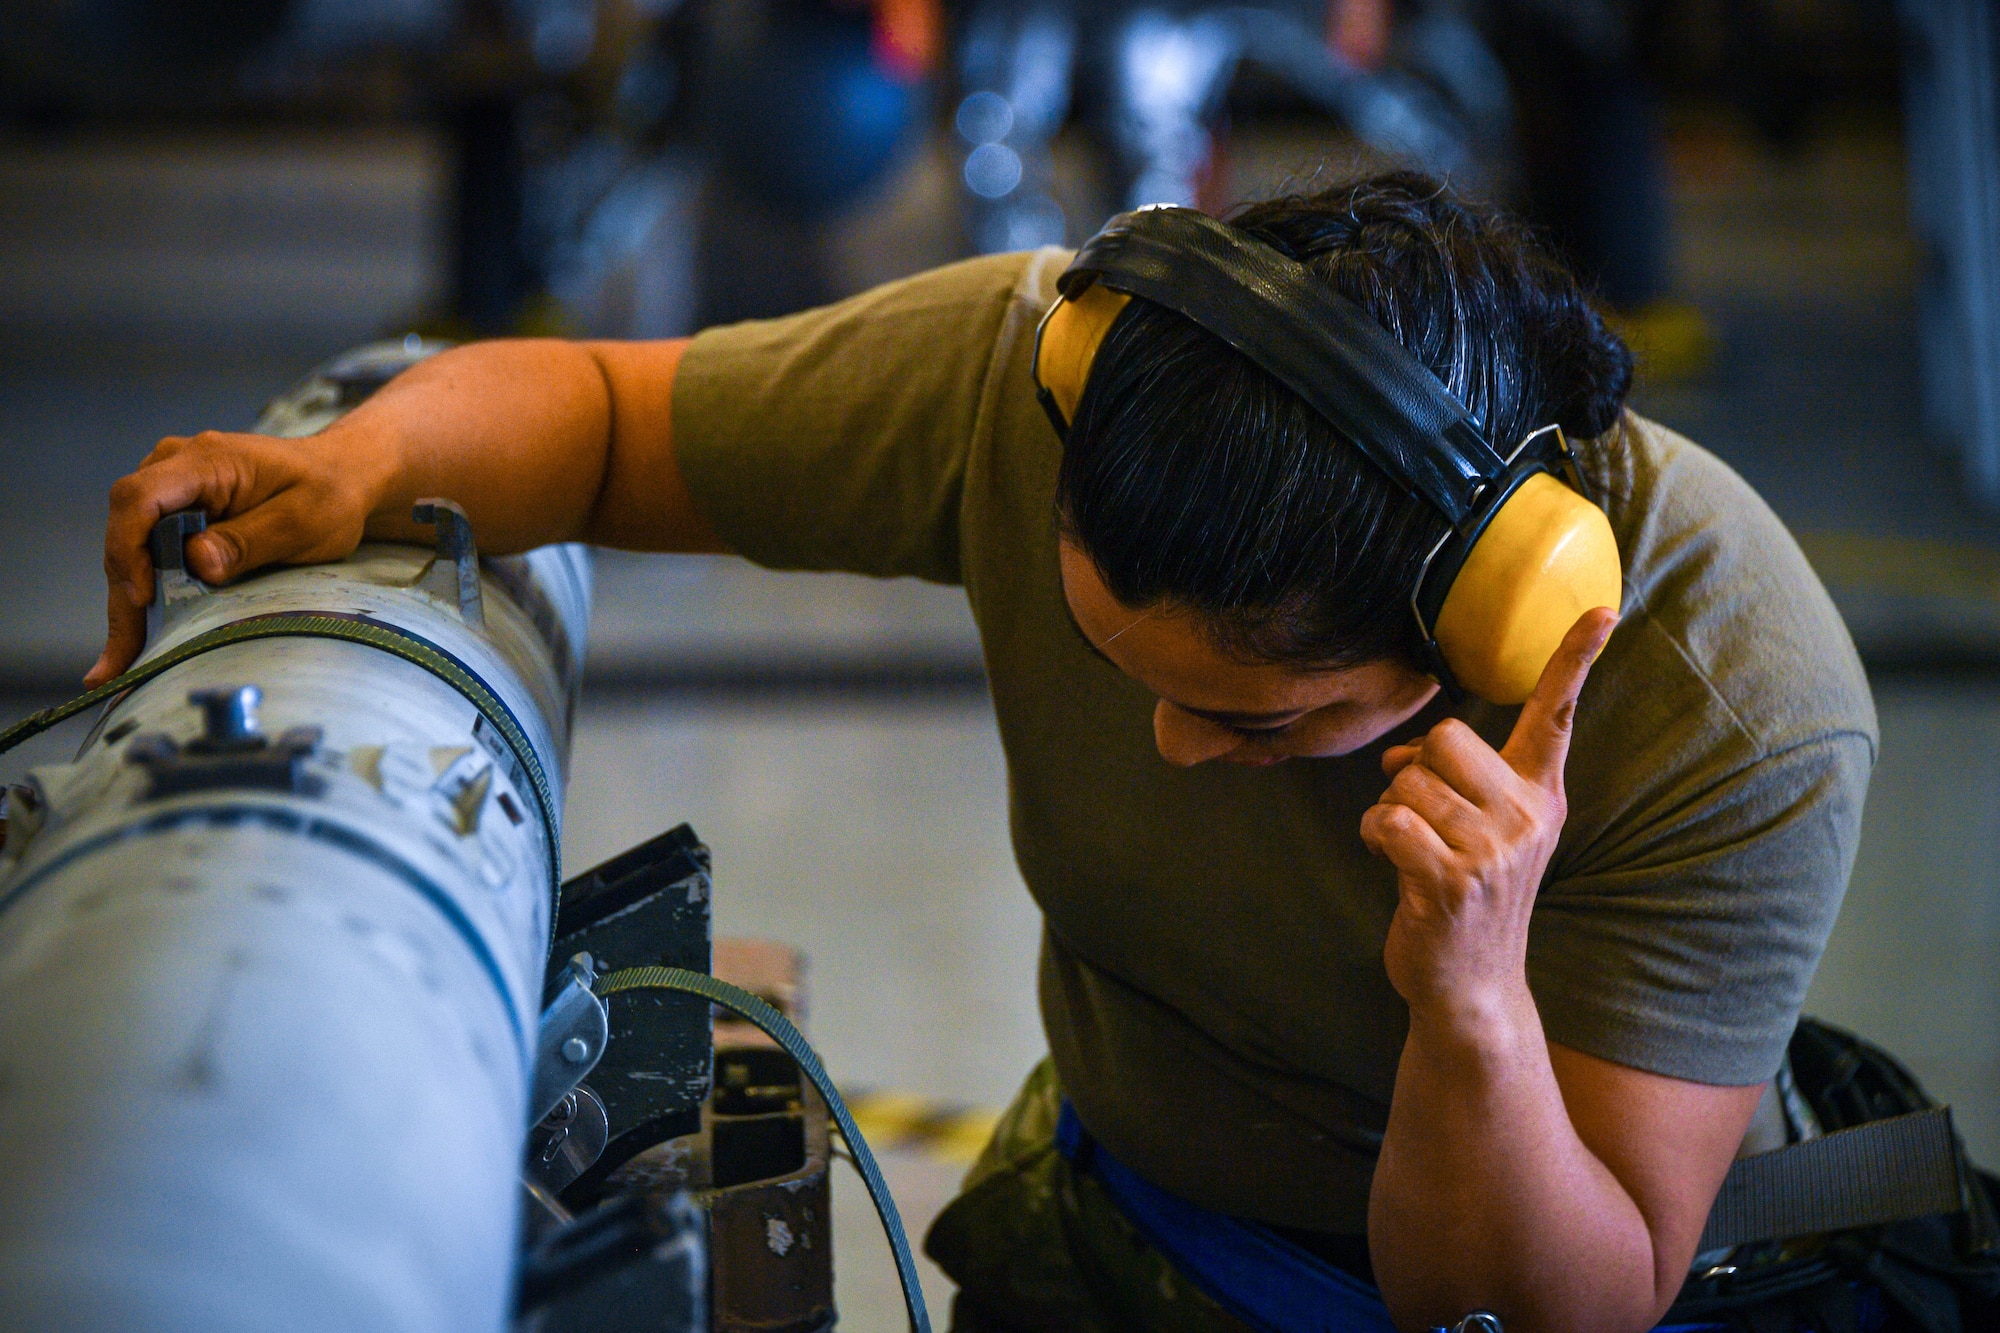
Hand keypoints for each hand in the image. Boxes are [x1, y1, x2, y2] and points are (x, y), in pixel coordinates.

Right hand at [91, 426, 392, 686]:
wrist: (340, 477)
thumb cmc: (327, 495)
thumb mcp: (302, 520)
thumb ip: (249, 540)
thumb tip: (196, 561)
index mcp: (204, 461)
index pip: (140, 498)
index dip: (129, 548)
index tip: (142, 596)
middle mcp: (174, 468)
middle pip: (126, 531)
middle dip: (122, 597)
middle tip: (119, 661)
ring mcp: (170, 489)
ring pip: (131, 549)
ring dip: (126, 605)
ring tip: (118, 666)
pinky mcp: (174, 512)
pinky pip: (147, 553)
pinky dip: (143, 596)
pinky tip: (135, 641)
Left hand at [1360, 608, 1618, 1021]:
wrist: (1469, 984)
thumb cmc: (1464, 895)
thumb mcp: (1478, 832)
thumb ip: (1452, 781)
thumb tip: (1399, 752)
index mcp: (1539, 796)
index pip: (1557, 716)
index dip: (1576, 659)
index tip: (1605, 610)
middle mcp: (1528, 817)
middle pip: (1445, 738)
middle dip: (1414, 773)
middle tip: (1424, 819)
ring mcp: (1494, 851)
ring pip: (1408, 781)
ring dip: (1389, 812)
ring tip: (1411, 851)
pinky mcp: (1452, 881)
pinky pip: (1387, 820)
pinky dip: (1374, 837)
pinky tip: (1393, 866)